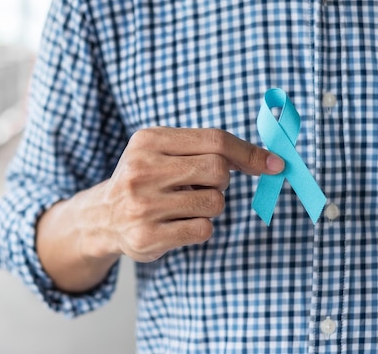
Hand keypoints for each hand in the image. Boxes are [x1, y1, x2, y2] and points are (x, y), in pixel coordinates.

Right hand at [97, 127, 283, 262]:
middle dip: (223, 180)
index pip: (214, 140)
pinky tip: (177, 224)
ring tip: (184, 205)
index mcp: (148, 140)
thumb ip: (206, 148)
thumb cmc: (146, 178)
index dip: (249, 153)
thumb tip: (266, 160)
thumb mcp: (164, 150)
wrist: (103, 216)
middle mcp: (142, 170)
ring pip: (214, 203)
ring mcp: (143, 205)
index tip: (273, 164)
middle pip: (218, 170)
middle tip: (204, 184)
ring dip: (210, 205)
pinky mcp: (148, 236)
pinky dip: (200, 226)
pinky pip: (204, 229)